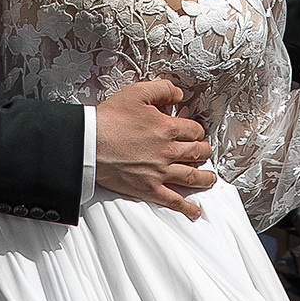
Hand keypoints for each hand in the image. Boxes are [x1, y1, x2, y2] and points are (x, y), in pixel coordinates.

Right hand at [94, 77, 214, 219]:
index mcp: (167, 128)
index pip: (194, 131)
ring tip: (210, 179)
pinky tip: (194, 211)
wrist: (89, 143)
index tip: (196, 134)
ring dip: (204, 178)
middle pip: (197, 153)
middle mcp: (168, 151)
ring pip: (191, 176)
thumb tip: (178, 94)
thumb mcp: (137, 92)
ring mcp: (160, 172)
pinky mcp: (149, 189)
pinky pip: (173, 201)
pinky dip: (186, 208)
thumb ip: (162, 89)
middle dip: (204, 152)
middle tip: (205, 153)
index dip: (197, 131)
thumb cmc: (109, 118)